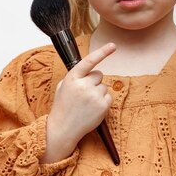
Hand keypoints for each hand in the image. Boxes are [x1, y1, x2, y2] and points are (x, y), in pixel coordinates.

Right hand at [40, 42, 115, 162]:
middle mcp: (83, 85)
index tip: (113, 45)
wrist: (62, 129)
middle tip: (83, 94)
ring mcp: (94, 96)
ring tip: (86, 104)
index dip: (102, 52)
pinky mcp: (103, 106)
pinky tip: (92, 109)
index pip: (89, 61)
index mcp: (72, 77)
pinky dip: (103, 102)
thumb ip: (76, 76)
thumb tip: (90, 70)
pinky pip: (109, 97)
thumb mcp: (62, 87)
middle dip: (94, 82)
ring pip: (104, 86)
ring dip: (98, 93)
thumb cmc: (63, 107)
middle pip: (99, 75)